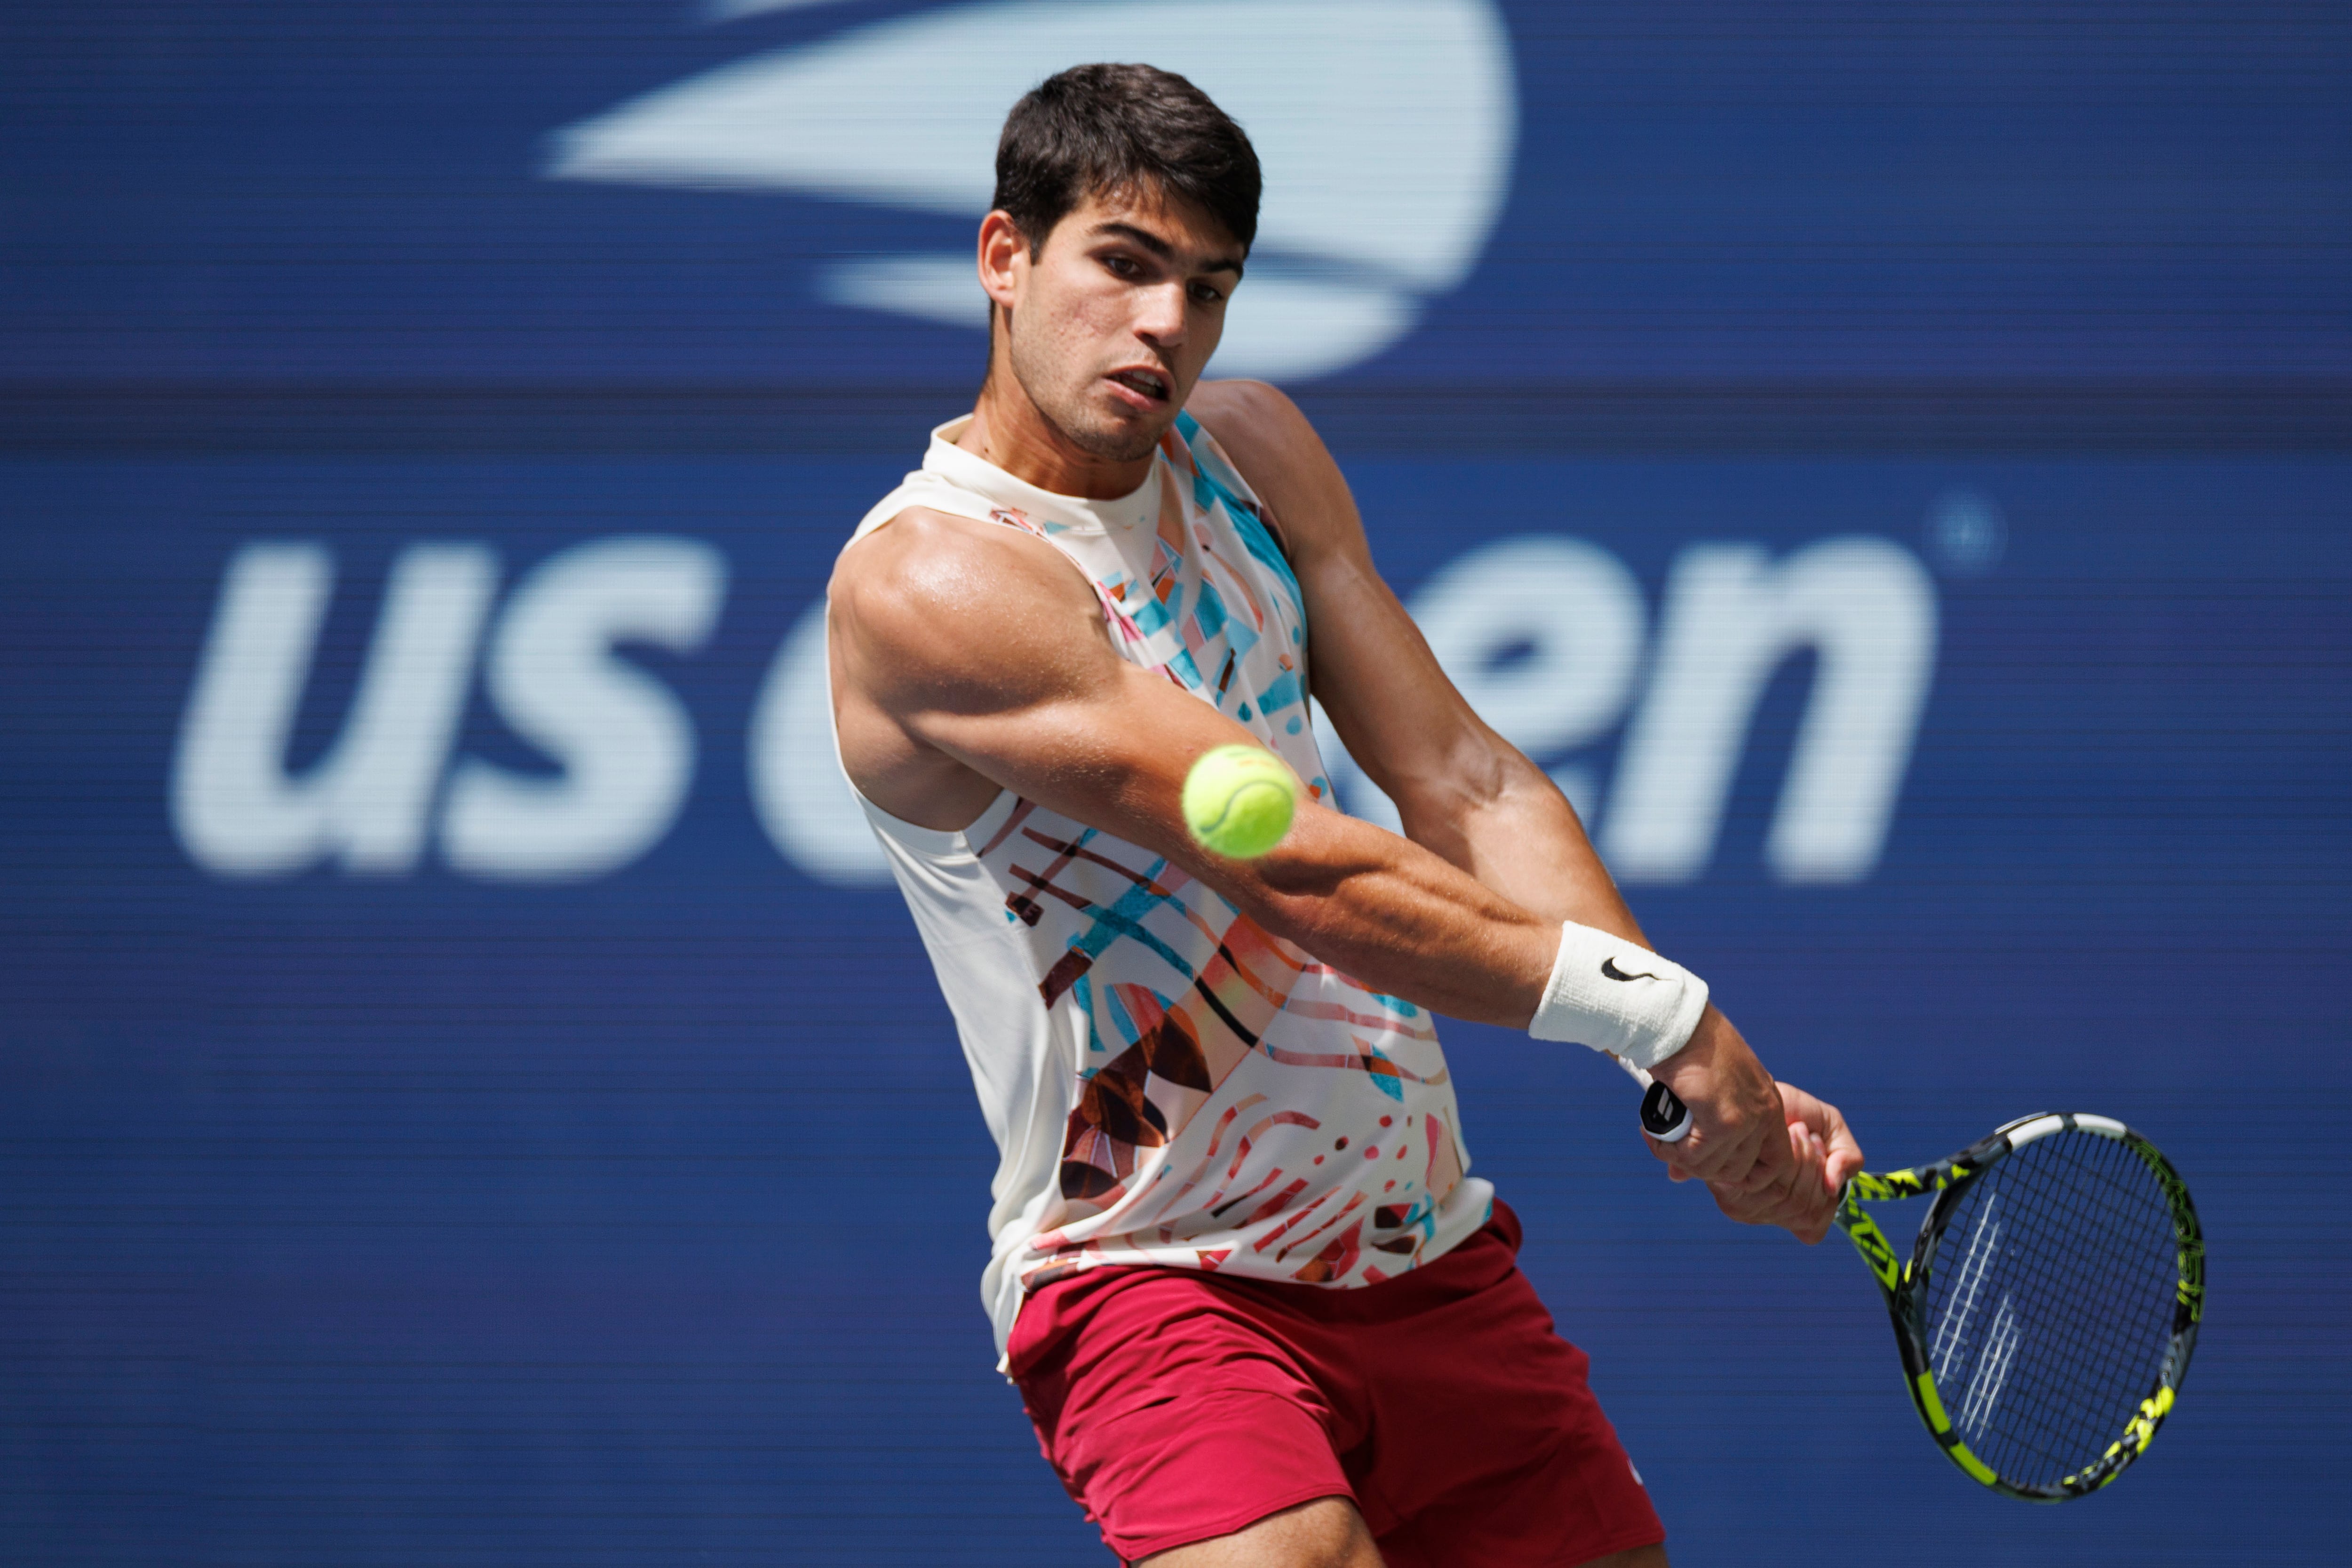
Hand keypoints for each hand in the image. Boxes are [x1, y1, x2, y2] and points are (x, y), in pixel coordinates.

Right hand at [1643, 1006, 1784, 1188]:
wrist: (1678, 1024)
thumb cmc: (1691, 1045)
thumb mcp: (1712, 1087)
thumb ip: (1706, 1126)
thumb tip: (1680, 1172)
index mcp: (1769, 1103)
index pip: (1779, 1162)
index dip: (1750, 1176)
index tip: (1718, 1169)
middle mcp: (1764, 1114)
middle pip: (1740, 1171)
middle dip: (1702, 1169)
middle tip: (1674, 1152)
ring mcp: (1746, 1121)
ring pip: (1713, 1168)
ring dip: (1680, 1160)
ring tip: (1659, 1138)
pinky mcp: (1722, 1123)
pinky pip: (1692, 1157)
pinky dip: (1667, 1151)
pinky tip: (1651, 1134)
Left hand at [1702, 1082, 1864, 1243]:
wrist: (1752, 1092)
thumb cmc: (1792, 1111)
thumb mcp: (1833, 1130)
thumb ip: (1848, 1158)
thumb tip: (1832, 1187)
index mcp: (1788, 1212)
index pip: (1813, 1230)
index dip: (1824, 1193)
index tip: (1819, 1148)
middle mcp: (1766, 1215)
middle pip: (1806, 1212)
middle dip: (1815, 1168)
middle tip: (1805, 1135)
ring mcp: (1746, 1210)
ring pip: (1794, 1201)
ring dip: (1805, 1159)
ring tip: (1795, 1131)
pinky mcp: (1731, 1194)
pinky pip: (1779, 1188)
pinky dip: (1793, 1158)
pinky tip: (1786, 1133)